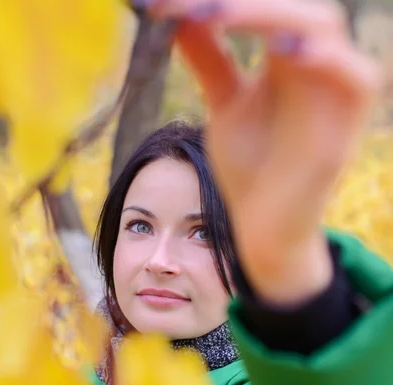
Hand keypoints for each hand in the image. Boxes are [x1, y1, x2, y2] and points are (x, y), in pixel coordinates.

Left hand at [149, 0, 381, 303]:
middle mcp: (315, 69)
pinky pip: (355, 78)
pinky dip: (324, 58)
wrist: (261, 229)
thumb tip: (179, 13)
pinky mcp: (341, 132)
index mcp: (287, 60)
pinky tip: (280, 50)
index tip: (161, 6)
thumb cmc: (250, 170)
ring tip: (220, 14)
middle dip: (243, 2)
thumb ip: (210, 58)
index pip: (265, 6)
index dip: (222, 0)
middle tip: (190, 6)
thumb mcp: (225, 106)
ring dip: (274, 14)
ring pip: (323, 28)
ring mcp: (332, 98)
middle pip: (295, 6)